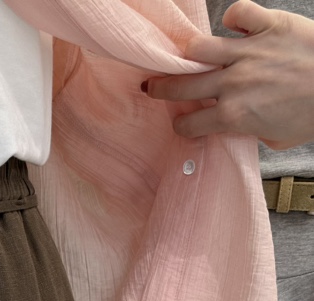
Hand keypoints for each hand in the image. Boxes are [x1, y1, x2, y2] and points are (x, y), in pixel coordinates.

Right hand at [143, 0, 313, 148]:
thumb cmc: (313, 116)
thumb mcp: (274, 138)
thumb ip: (248, 130)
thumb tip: (237, 123)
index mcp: (233, 117)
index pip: (189, 124)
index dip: (182, 125)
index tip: (183, 122)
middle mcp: (233, 84)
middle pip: (181, 86)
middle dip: (161, 88)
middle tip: (153, 86)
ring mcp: (249, 52)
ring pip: (199, 49)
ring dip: (190, 55)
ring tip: (188, 57)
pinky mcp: (268, 26)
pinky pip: (239, 12)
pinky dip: (234, 17)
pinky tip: (236, 25)